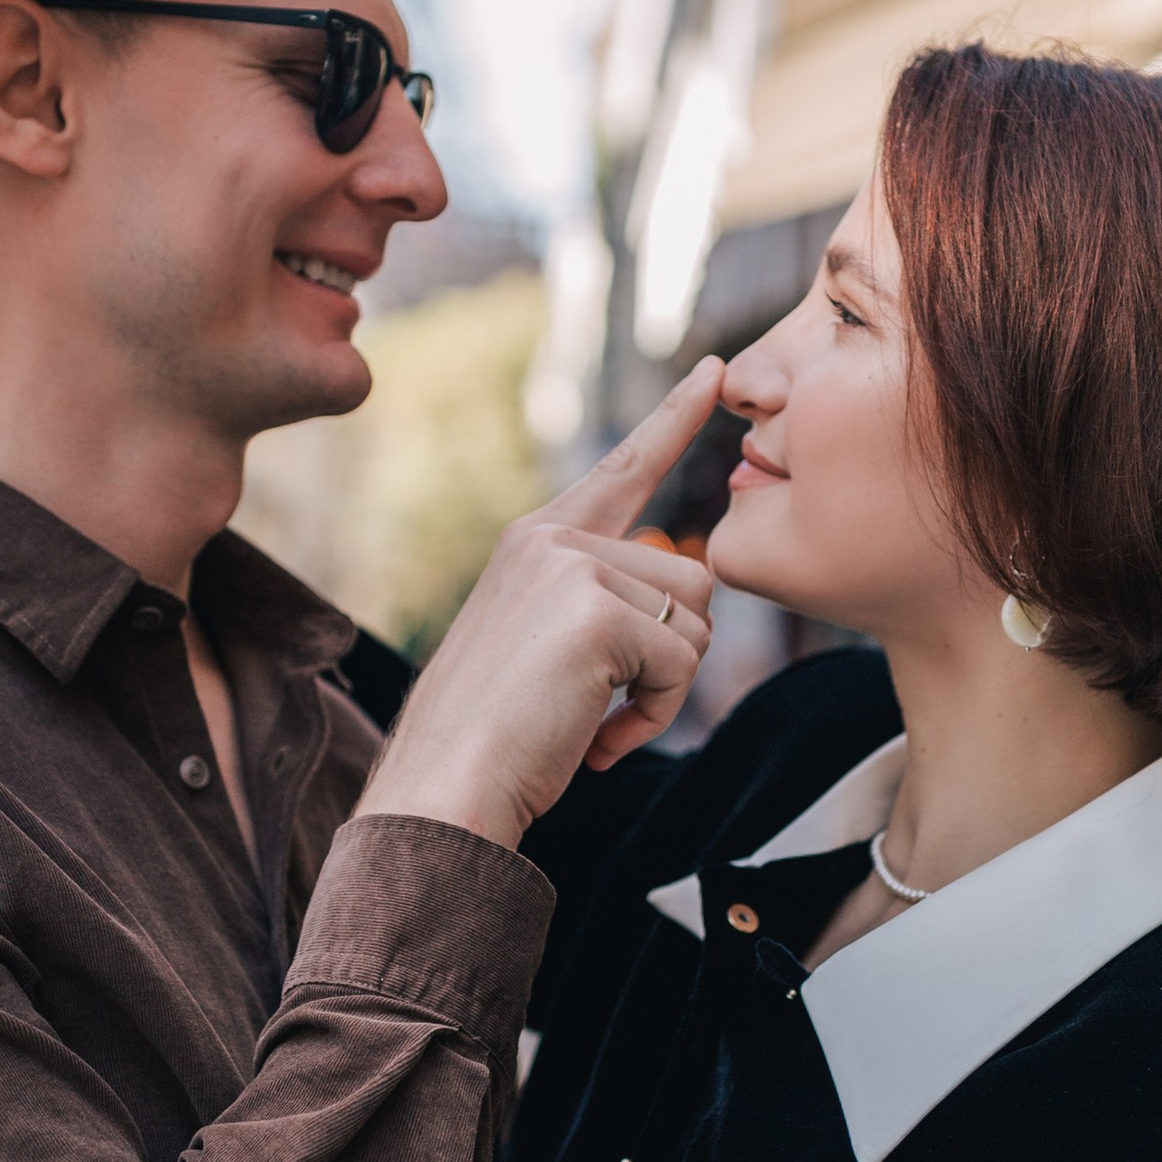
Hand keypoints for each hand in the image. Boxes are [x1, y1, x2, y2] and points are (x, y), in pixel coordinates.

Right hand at [359, 363, 724, 846]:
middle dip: (671, 656)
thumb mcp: (547, 645)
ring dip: (665, 689)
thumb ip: (602, 602)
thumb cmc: (496, 737)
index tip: (718, 372)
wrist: (443, 789)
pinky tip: (596, 740)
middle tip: (604, 708)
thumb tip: (693, 592)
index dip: (677, 419)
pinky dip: (655, 716)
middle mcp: (552, 538)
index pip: (625, 468)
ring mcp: (571, 568)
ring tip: (594, 722)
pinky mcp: (595, 613)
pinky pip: (681, 665)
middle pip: (689, 576)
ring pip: (695, 620)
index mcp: (536, 540)